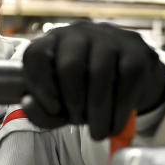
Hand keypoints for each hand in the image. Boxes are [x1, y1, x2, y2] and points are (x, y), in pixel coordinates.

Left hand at [21, 22, 164, 139]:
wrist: (130, 79)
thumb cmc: (86, 92)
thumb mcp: (60, 105)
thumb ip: (41, 111)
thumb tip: (28, 103)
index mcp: (52, 42)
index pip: (36, 55)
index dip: (40, 85)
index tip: (53, 109)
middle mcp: (79, 33)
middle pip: (70, 65)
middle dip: (73, 101)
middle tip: (79, 121)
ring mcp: (109, 38)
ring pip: (99, 73)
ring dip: (98, 111)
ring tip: (98, 131)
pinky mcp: (136, 51)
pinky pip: (126, 79)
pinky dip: (119, 110)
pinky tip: (114, 124)